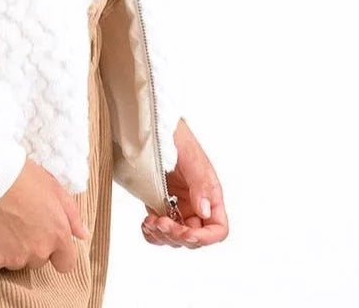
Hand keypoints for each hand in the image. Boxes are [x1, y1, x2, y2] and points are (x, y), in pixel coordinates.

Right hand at [0, 157, 87, 273]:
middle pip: (39, 259)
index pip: (66, 263)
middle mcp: (39, 251)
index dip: (57, 252)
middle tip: (18, 219)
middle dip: (31, 244)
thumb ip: (71, 214)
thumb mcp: (52, 186)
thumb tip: (83, 234)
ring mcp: (15, 258)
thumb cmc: (19, 175)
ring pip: (16, 261)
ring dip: (11, 247)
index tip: (46, 239)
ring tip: (1, 220)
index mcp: (57, 233)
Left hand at [141, 118, 228, 249]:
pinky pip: (160, 230)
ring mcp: (178, 207)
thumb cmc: (178, 138)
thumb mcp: (192, 159)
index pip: (217, 229)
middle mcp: (196, 205)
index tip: (186, 233)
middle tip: (161, 222)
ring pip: (176, 238)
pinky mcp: (160, 205)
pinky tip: (146, 223)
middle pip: (194, 239)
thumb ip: (201, 185)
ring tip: (151, 222)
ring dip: (163, 236)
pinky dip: (153, 233)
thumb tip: (205, 210)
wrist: (155, 126)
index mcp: (210, 196)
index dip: (204, 238)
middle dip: (178, 236)